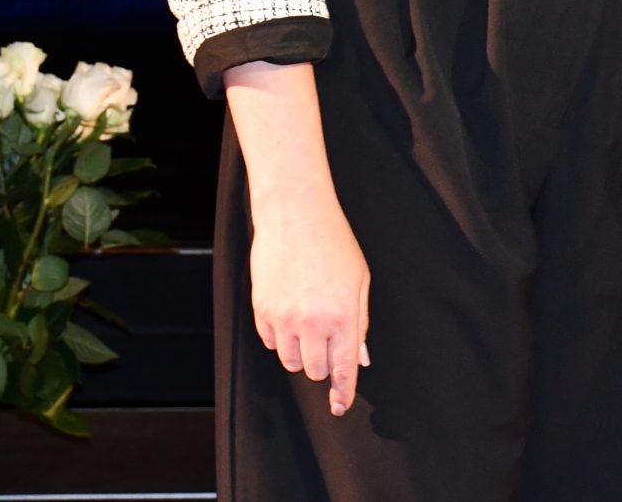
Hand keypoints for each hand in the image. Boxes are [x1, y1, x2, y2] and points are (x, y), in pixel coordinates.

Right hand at [249, 185, 371, 415]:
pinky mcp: (261, 310)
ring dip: (301, 351)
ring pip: (290, 362)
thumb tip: (360, 359)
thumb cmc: (334, 243)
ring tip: (308, 322)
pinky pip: (270, 342)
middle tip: (328, 337)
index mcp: (343, 316)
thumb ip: (360, 322)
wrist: (295, 214)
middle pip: (315, 371)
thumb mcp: (360, 280)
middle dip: (323, 362)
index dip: (343, 394)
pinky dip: (280, 336)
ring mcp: (283, 318)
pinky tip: (288, 310)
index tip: (340, 407)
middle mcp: (312, 323)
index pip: (343, 370)